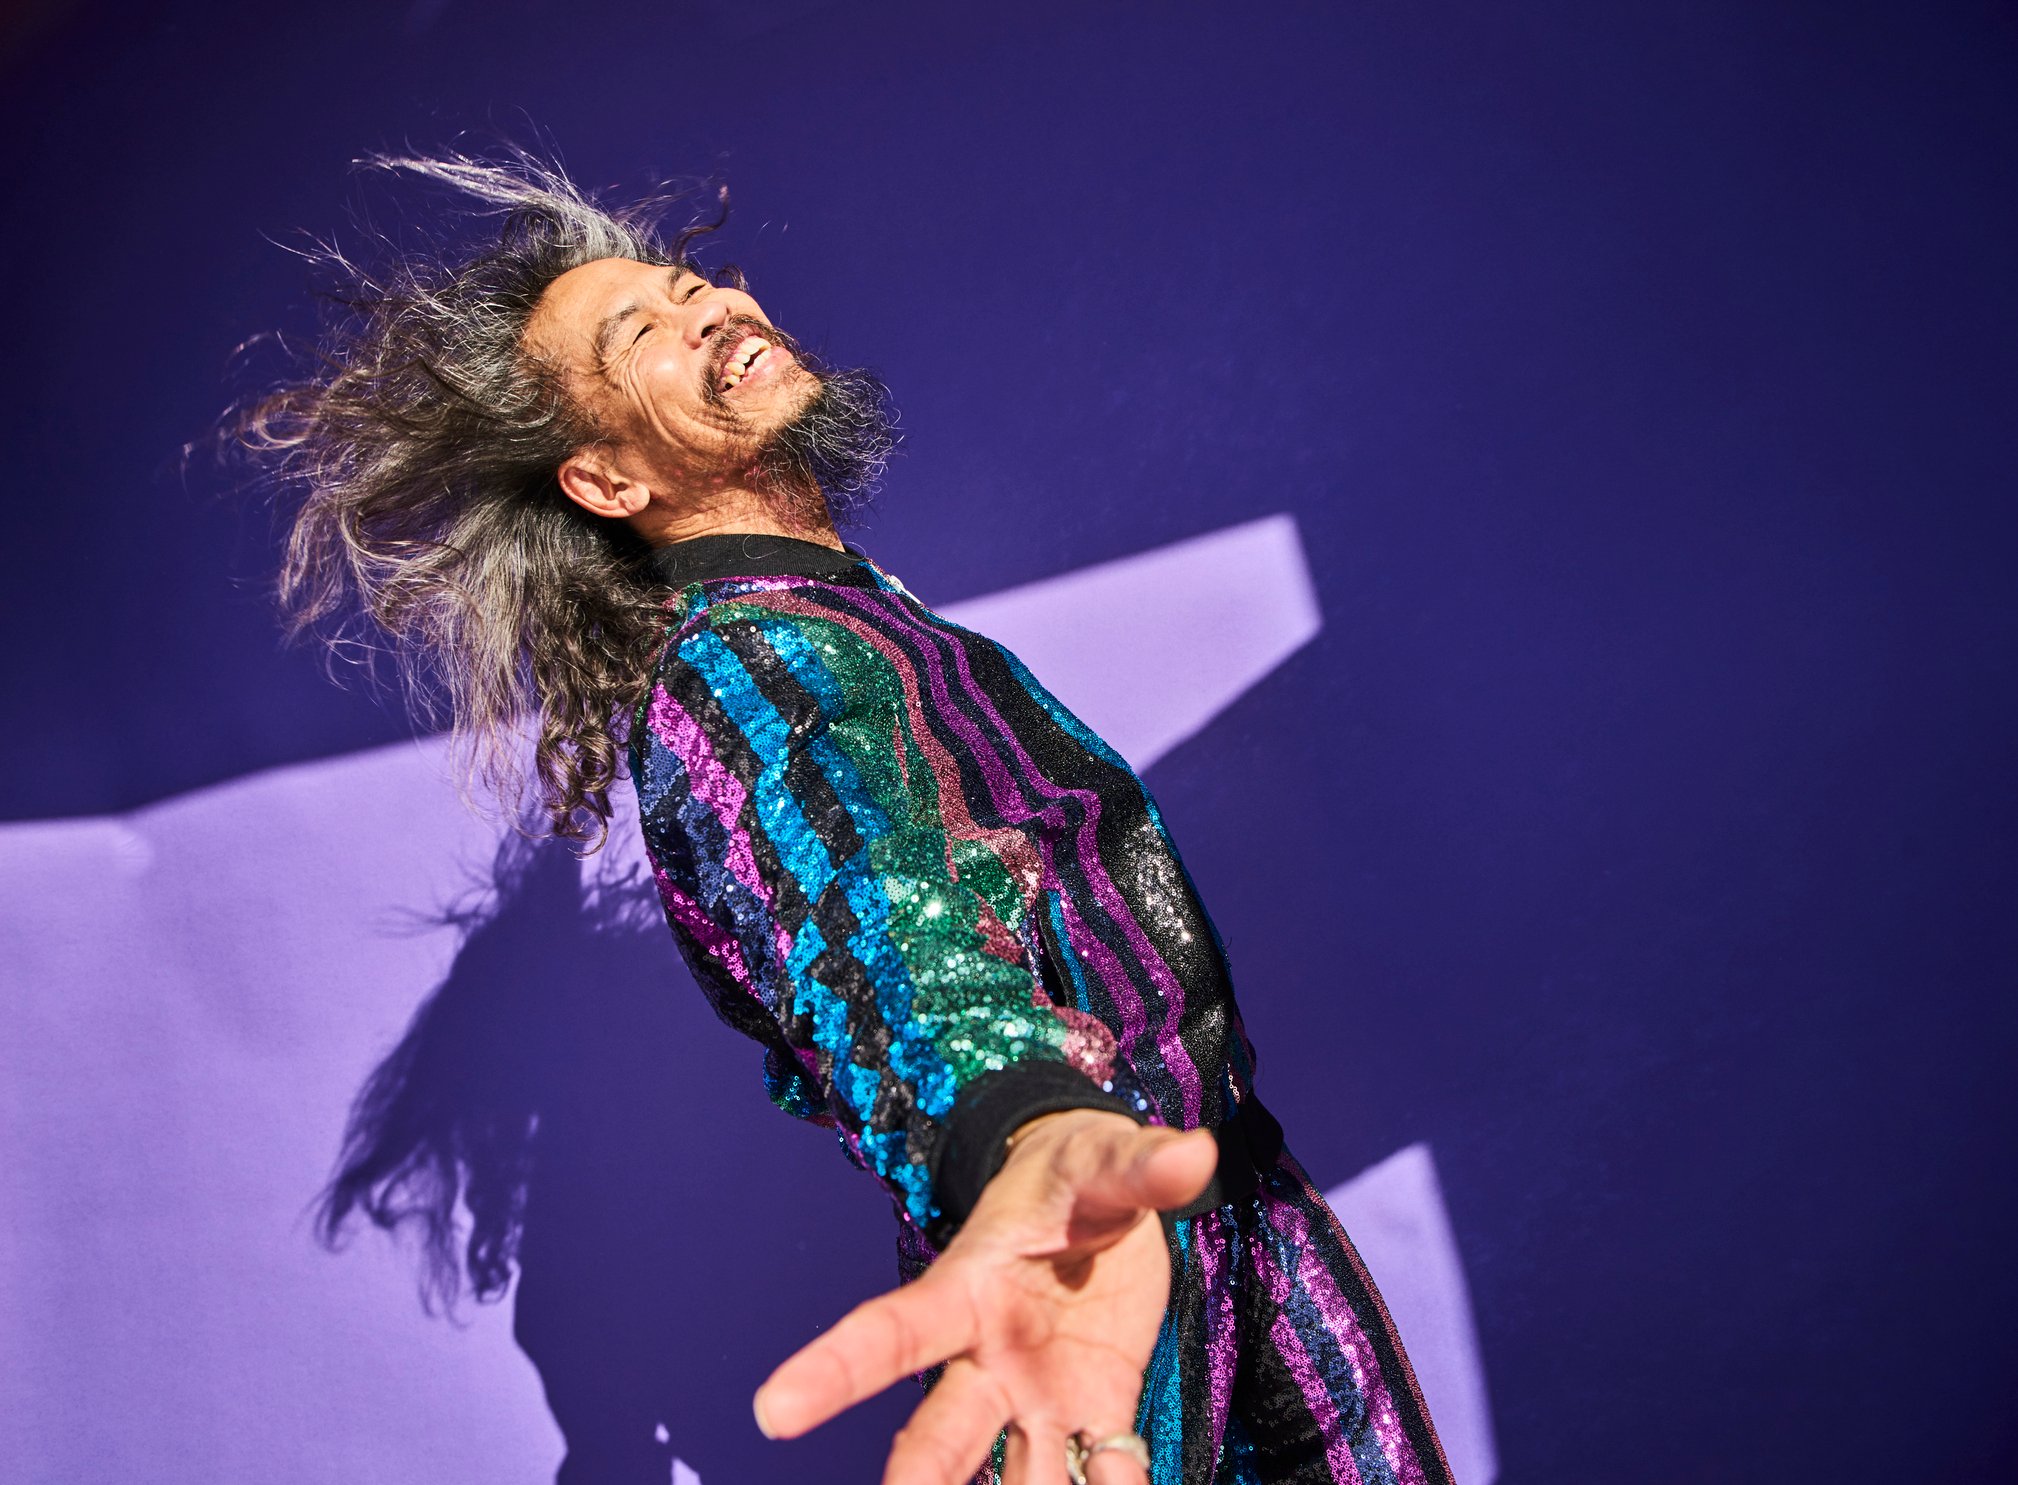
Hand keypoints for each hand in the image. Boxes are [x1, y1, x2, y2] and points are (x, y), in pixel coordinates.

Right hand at [752, 1107, 1217, 1484]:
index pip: (893, 1331)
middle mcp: (990, 1358)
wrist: (1103, 1196)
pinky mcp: (1095, 1411)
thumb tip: (1195, 1155)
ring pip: (1018, 1480)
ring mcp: (1039, 1395)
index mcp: (968, 1288)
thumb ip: (1142, 1166)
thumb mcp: (1104, 1159)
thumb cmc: (1077, 1170)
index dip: (832, 1369)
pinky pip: (1100, 1474)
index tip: (772, 1411)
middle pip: (942, 1438)